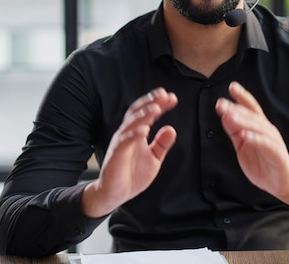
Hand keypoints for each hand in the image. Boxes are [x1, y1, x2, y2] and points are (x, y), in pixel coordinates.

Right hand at [82, 88, 177, 217]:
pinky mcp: (115, 155)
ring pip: (130, 124)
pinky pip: (124, 142)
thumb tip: (171, 129)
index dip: (158, 103)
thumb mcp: (153, 158)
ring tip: (156, 108)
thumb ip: (161, 144)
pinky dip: (133, 135)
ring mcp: (121, 143)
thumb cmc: (132, 174)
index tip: (172, 97)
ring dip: (143, 115)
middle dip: (151, 102)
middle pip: (137, 112)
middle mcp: (127, 134)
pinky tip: (143, 130)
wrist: (116, 194)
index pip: (146, 112)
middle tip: (164, 95)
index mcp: (136, 132)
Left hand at [216, 81, 288, 209]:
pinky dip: (256, 139)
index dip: (242, 97)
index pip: (251, 108)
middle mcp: (267, 130)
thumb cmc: (261, 161)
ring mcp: (273, 141)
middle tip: (221, 104)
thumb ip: (234, 131)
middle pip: (252, 116)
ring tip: (230, 116)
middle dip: (236, 108)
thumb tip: (225, 115)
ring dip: (244, 121)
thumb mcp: (242, 145)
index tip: (232, 87)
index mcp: (259, 126)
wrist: (278, 183)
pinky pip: (266, 144)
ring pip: (258, 127)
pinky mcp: (278, 154)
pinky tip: (246, 136)